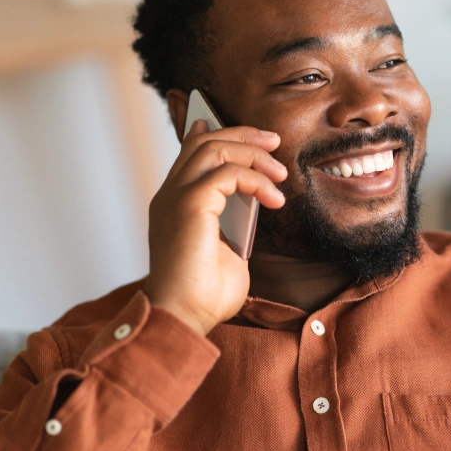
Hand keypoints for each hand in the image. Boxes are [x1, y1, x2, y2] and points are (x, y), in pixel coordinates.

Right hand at [144, 119, 286, 335]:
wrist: (185, 316)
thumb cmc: (204, 294)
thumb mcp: (227, 249)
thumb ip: (234, 222)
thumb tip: (255, 205)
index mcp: (175, 204)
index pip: (191, 153)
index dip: (219, 134)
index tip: (255, 137)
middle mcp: (170, 195)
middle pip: (204, 142)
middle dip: (243, 135)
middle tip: (275, 142)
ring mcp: (176, 197)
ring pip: (214, 148)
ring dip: (253, 155)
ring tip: (280, 174)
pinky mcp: (190, 204)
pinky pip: (228, 172)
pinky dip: (256, 180)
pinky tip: (274, 200)